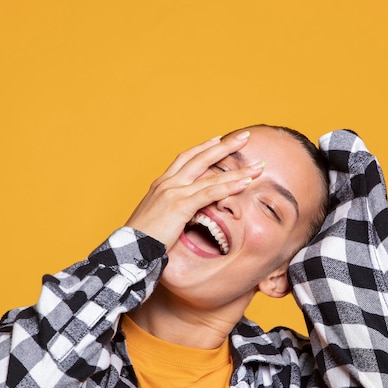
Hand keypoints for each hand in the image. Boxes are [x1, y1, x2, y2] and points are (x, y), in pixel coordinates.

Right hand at [125, 131, 263, 249]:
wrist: (128, 249)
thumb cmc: (140, 241)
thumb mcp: (156, 220)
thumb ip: (170, 212)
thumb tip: (181, 216)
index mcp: (160, 185)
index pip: (184, 159)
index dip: (203, 148)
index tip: (218, 140)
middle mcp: (167, 183)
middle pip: (200, 157)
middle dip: (224, 146)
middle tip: (244, 137)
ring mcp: (173, 193)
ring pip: (211, 175)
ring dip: (238, 170)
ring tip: (258, 166)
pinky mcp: (180, 206)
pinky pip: (210, 193)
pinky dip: (229, 186)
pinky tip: (245, 183)